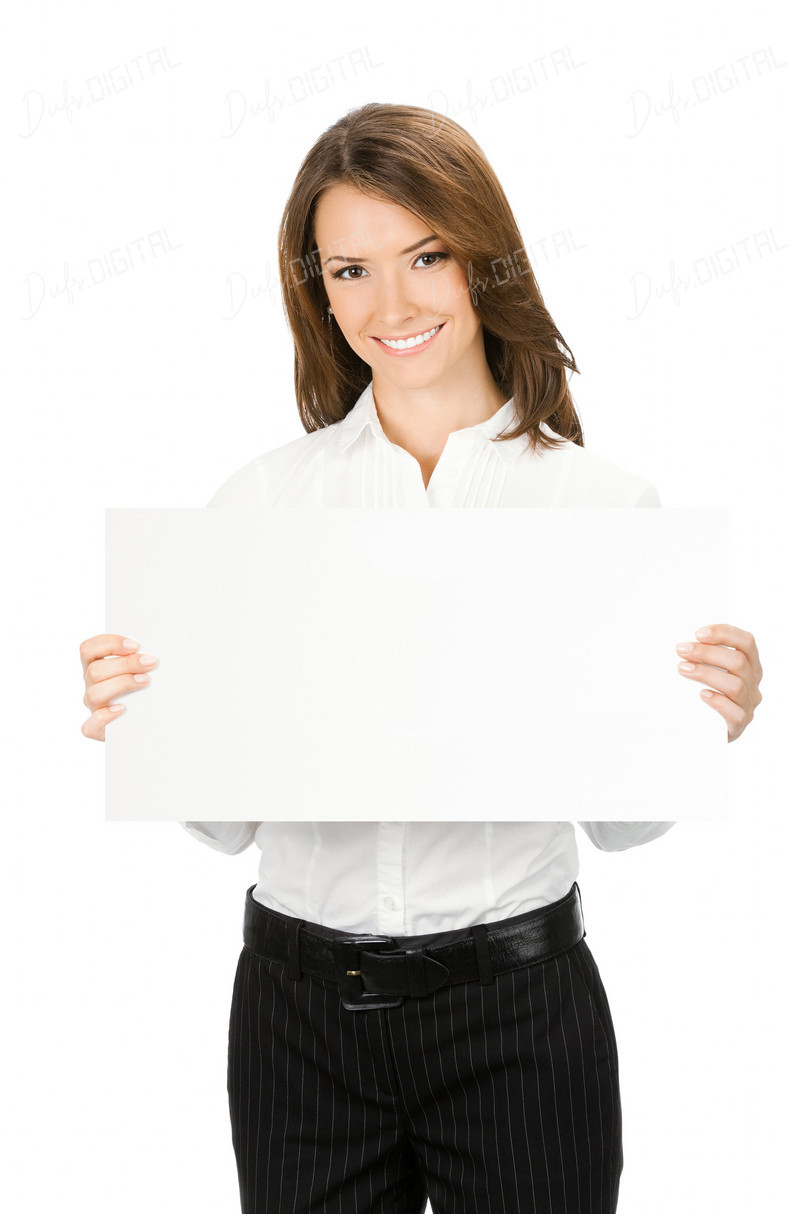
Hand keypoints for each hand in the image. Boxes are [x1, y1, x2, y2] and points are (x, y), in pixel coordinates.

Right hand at [80, 634, 158, 740]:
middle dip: (125, 664)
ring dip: (121, 684)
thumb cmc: (146, 691)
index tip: (135, 645)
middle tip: (150, 663)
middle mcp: (92, 685)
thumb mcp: (141, 669)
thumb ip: (140, 658)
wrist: (148, 724)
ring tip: (145, 682)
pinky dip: (105, 717)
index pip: (89, 649)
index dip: (109, 643)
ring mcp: (93, 708)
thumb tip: (153, 653)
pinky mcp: (97, 730)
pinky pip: (91, 725)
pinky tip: (122, 709)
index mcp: (96, 666)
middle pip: (95, 670)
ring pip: (94, 694)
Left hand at [675, 624, 761, 742]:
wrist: (706, 731)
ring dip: (707, 674)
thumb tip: (682, 643)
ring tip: (683, 669)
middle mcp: (753, 683)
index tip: (698, 633)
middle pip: (738, 662)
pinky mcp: (739, 725)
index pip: (747, 642)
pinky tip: (702, 695)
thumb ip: (703, 656)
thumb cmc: (705, 693)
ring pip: (736, 685)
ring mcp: (748, 705)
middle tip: (681, 650)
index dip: (725, 633)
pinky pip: (735, 713)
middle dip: (707, 653)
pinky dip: (718, 702)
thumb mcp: (709, 670)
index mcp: (749, 665)